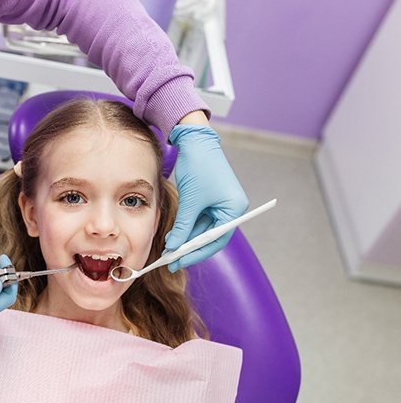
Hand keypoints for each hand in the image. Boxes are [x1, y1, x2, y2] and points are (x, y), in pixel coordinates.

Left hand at [166, 124, 248, 270]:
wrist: (195, 141)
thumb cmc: (199, 167)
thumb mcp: (190, 201)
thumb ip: (183, 226)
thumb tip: (173, 248)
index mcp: (234, 210)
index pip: (216, 240)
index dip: (196, 253)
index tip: (178, 261)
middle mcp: (230, 209)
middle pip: (209, 238)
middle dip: (189, 249)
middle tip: (170, 260)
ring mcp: (220, 205)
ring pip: (201, 231)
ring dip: (185, 240)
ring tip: (168, 250)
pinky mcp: (209, 201)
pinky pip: (197, 221)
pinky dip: (185, 229)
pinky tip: (173, 237)